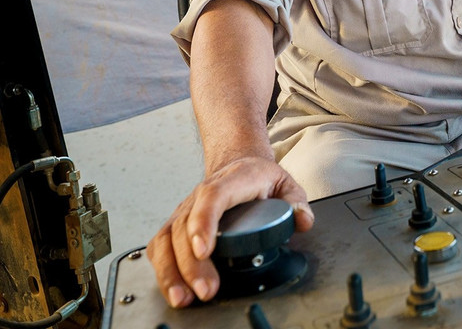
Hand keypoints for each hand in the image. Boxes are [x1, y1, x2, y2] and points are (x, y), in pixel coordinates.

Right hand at [147, 155, 313, 307]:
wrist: (239, 165)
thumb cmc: (259, 178)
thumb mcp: (286, 184)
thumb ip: (296, 202)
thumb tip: (301, 220)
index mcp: (232, 179)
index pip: (212, 196)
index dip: (204, 222)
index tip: (205, 250)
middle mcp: (202, 193)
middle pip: (185, 225)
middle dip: (191, 263)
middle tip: (205, 289)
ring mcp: (186, 209)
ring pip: (167, 238)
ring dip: (171, 270)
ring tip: (182, 296)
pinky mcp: (176, 225)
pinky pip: (160, 247)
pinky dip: (163, 269)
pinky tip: (174, 288)